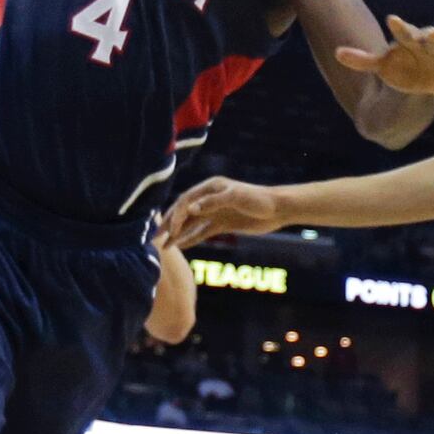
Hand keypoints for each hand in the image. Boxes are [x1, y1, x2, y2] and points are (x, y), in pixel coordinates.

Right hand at [160, 177, 285, 250]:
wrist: (278, 209)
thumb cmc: (258, 199)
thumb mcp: (236, 197)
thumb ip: (213, 202)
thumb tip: (190, 209)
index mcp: (210, 187)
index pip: (186, 201)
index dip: (176, 215)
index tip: (171, 230)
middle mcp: (209, 198)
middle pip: (184, 212)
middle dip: (169, 224)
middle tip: (155, 238)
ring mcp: (215, 211)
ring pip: (190, 223)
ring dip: (177, 233)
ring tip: (163, 246)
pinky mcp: (222, 223)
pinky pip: (201, 232)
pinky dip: (190, 239)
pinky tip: (179, 246)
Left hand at [338, 15, 433, 97]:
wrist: (422, 82)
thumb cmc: (400, 70)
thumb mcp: (381, 66)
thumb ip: (362, 60)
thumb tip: (336, 53)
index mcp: (409, 40)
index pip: (402, 31)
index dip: (398, 26)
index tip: (391, 20)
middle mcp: (428, 40)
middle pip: (429, 33)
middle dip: (431, 32)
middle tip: (432, 33)